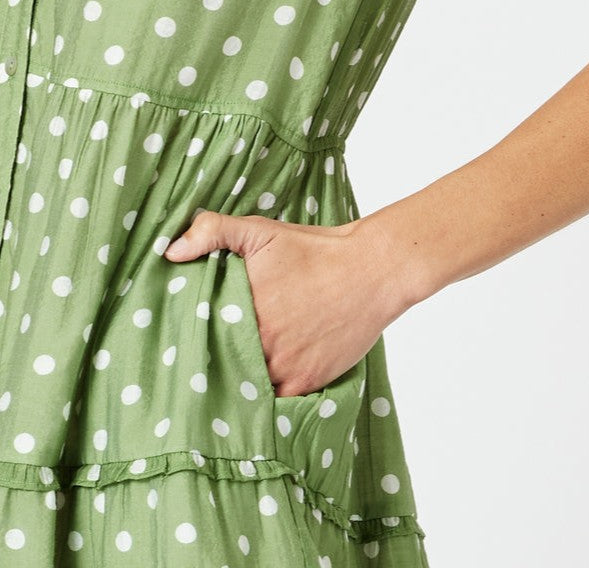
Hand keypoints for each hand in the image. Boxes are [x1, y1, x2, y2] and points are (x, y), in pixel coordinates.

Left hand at [162, 210, 394, 397]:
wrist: (372, 269)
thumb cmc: (315, 250)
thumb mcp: (262, 231)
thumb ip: (214, 232)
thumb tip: (170, 252)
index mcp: (242, 307)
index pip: (199, 336)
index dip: (188, 342)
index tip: (179, 346)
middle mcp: (260, 342)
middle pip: (220, 364)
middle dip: (209, 367)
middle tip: (194, 372)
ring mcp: (284, 366)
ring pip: (246, 386)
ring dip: (237, 385)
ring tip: (223, 385)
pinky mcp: (307, 381)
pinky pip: (275, 403)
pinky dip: (265, 401)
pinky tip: (256, 395)